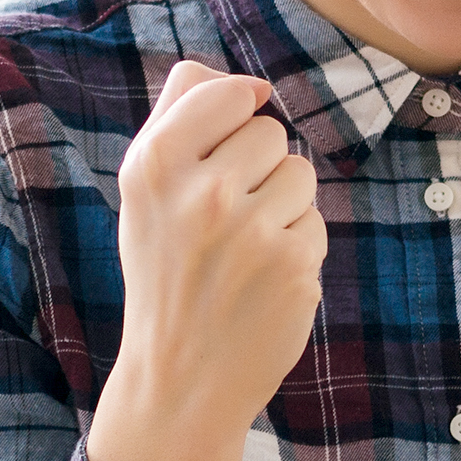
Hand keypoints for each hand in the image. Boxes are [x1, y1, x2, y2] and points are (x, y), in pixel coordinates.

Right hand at [86, 61, 325, 460]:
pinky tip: (262, 281)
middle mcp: (200, 193)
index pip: (227, 91)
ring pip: (299, 173)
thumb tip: (244, 82)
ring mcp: (250, 232)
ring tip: (243, 251)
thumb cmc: (166, 271)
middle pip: (269, 130)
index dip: (235, 114)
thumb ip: (180, 120)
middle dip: (257, 168)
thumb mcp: (145, 193)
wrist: (179, 378)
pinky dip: (297, 247)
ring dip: (282, 206)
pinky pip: (315, 220)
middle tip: (222, 221)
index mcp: (153, 165)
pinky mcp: (293, 265)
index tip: (221, 150)